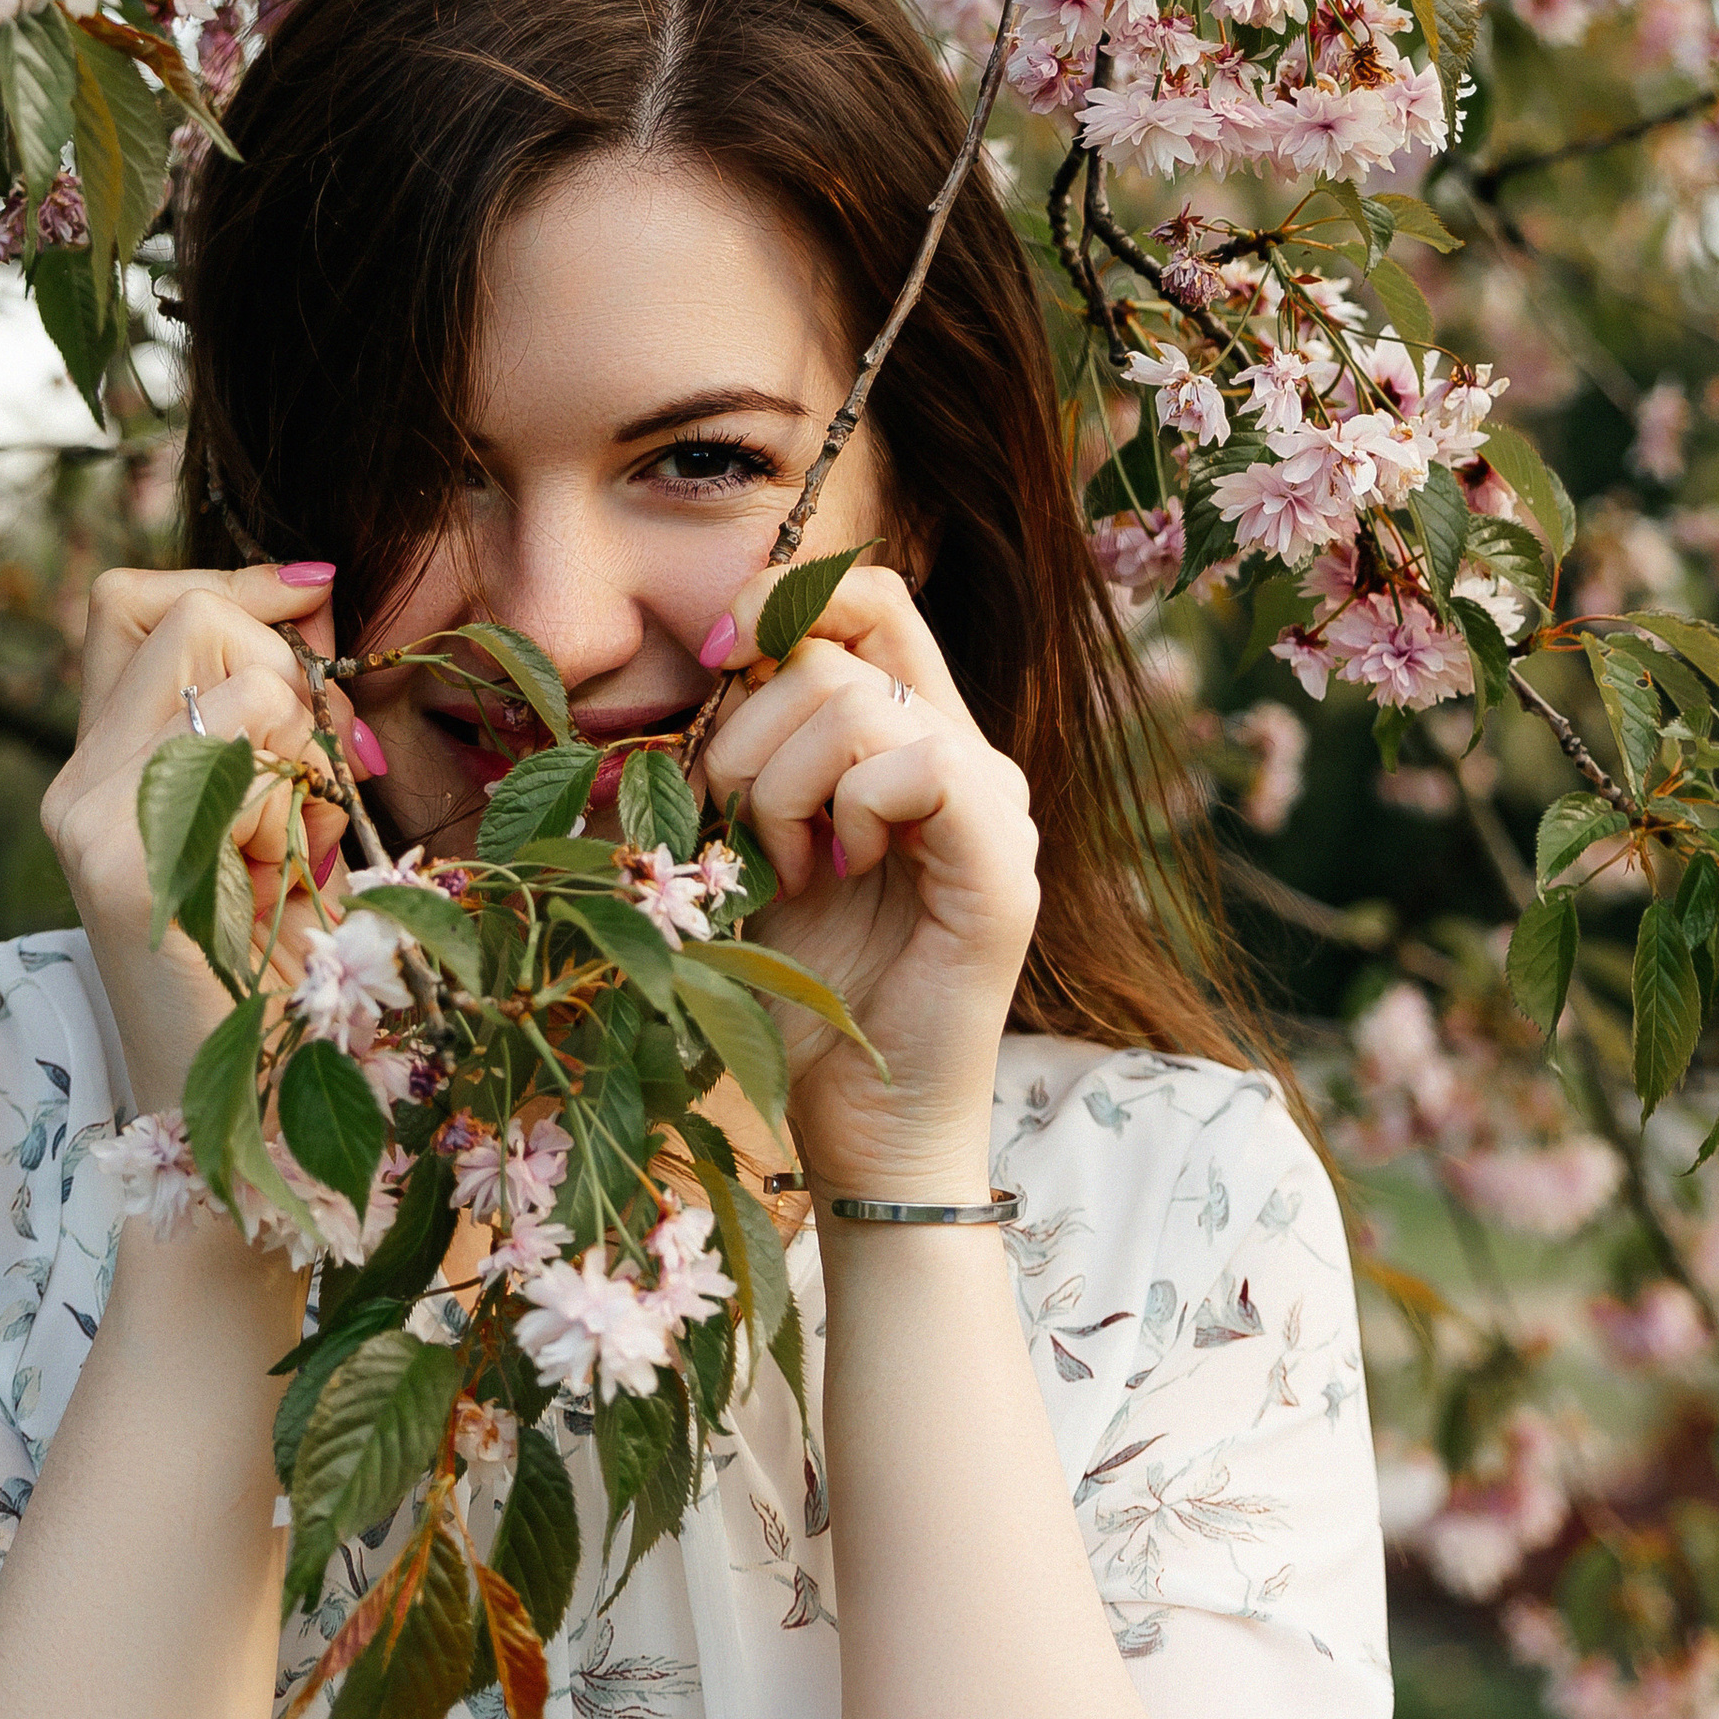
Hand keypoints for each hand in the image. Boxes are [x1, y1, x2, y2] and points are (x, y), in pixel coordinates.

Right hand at [40, 563, 350, 1117]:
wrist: (252, 1117)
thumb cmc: (283, 970)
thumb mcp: (285, 809)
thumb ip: (279, 708)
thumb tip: (315, 583)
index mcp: (104, 764)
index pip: (133, 598)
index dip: (232, 580)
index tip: (317, 597)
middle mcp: (77, 783)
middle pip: (190, 614)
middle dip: (291, 673)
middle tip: (319, 776)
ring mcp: (88, 821)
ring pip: (238, 678)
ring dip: (305, 753)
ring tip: (297, 847)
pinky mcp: (124, 864)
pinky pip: (246, 753)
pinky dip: (300, 806)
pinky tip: (285, 880)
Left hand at [698, 563, 1038, 1199]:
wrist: (857, 1119)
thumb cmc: (801, 987)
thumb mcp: (753, 842)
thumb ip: (751, 748)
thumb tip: (715, 655)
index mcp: (912, 737)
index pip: (867, 599)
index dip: (782, 601)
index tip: (719, 659)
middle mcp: (966, 754)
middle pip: (840, 650)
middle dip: (748, 732)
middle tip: (747, 829)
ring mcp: (994, 806)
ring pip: (858, 702)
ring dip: (781, 787)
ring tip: (791, 865)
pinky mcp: (1004, 863)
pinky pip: (919, 765)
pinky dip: (849, 813)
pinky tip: (841, 873)